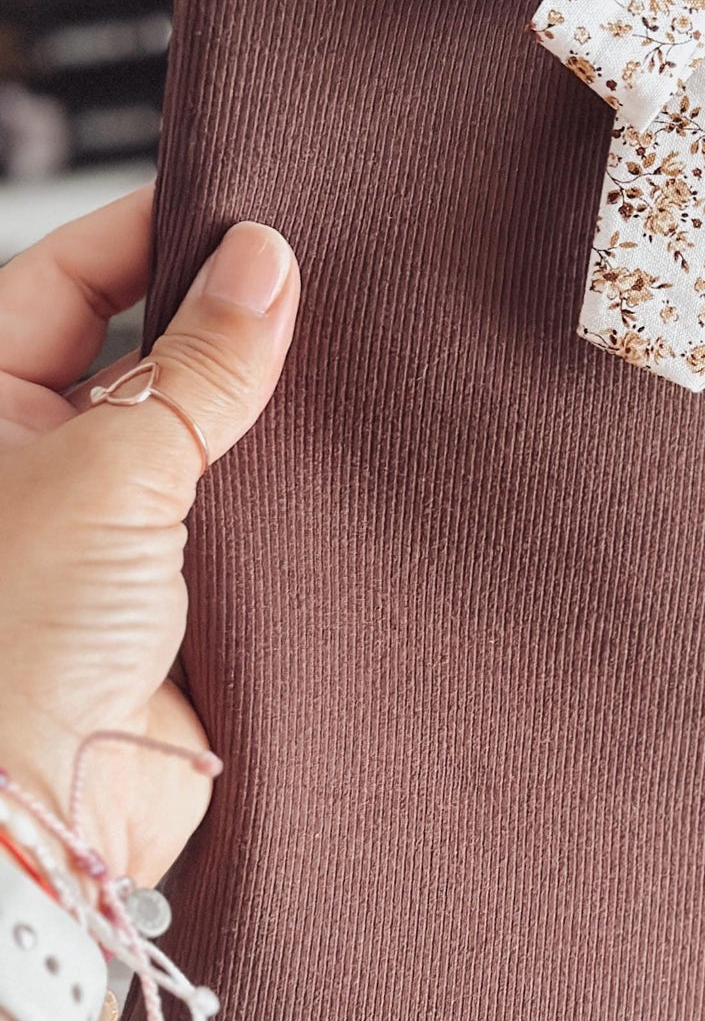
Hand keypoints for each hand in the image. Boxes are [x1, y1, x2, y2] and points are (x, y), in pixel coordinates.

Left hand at [0, 186, 299, 885]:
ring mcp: (128, 532)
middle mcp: (53, 463)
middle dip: (229, 324)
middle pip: (151, 352)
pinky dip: (302, 498)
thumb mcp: (107, 469)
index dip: (151, 234)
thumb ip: (198, 365)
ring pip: (216, 439)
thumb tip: (262, 263)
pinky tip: (354, 466)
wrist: (47, 815)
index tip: (244, 205)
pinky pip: (260, 524)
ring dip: (272, 417)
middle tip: (315, 281)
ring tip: (346, 370)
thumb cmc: (9, 652)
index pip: (69, 278)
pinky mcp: (197, 600)